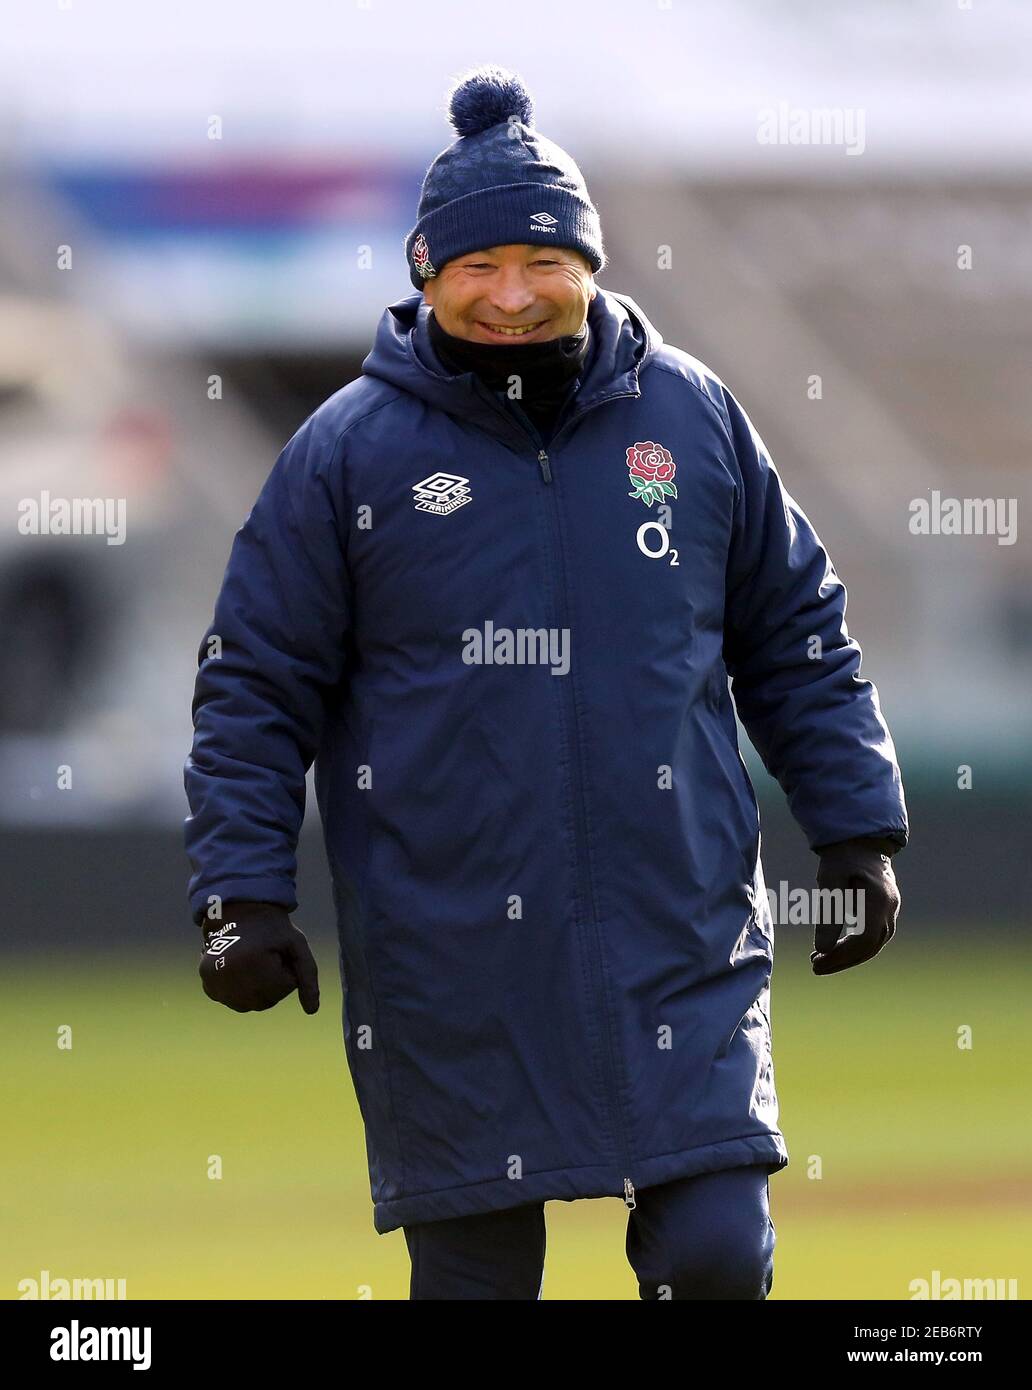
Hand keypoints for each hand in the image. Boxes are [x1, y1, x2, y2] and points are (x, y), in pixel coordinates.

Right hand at [199, 901, 319, 1012]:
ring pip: (252, 1005)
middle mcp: (228, 974)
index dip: (287, 966)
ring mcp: (215, 982)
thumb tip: (312, 1011)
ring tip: (253, 962)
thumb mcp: (296, 944)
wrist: (238, 913)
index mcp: (252, 961)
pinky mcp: (208, 986)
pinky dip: (242, 991)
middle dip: (274, 980)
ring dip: (259, 989)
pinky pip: (236, 1002)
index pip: (287, 985)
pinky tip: (241, 970)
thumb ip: (308, 975)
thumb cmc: (271, 929)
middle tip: (266, 955)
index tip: (277, 948)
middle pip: (268, 1000)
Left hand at [811, 840, 900, 975]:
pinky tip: (832, 950)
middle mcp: (890, 909)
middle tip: (814, 966)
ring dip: (847, 956)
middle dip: (842, 960)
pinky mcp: (885, 914)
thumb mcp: (829, 880)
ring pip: (872, 946)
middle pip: (869, 947)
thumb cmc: (842, 858)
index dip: (842, 954)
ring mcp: (891, 912)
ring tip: (819, 960)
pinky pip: (872, 938)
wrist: (860, 843)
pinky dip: (853, 948)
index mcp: (878, 900)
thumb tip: (822, 950)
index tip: (818, 959)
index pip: (864, 939)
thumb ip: (828, 913)